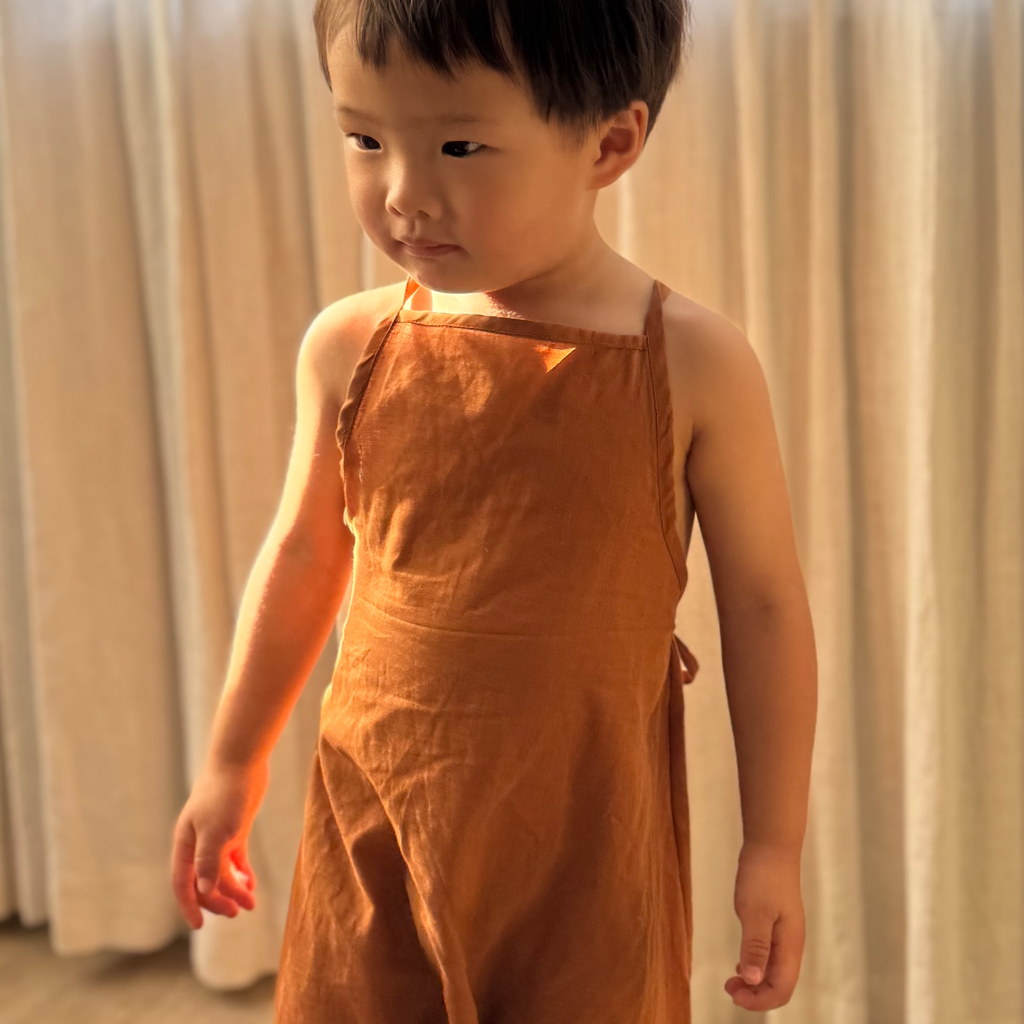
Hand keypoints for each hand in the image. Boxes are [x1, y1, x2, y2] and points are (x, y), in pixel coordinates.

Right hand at [170, 758, 268, 928]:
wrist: (242, 761)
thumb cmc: (225, 794)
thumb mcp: (216, 830)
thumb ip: (209, 861)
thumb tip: (205, 890)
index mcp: (186, 844)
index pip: (183, 883)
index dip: (189, 905)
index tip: (199, 926)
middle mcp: (198, 843)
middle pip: (205, 881)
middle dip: (219, 899)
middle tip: (238, 912)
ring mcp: (217, 836)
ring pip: (222, 871)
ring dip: (234, 888)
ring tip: (251, 903)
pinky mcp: (235, 828)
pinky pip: (235, 858)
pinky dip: (242, 873)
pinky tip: (251, 884)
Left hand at [723, 841, 805, 1010]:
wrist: (771, 846)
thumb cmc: (763, 876)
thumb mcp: (754, 912)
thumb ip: (755, 947)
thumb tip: (752, 980)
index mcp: (790, 945)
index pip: (782, 989)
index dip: (759, 1000)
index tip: (734, 994)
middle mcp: (792, 944)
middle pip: (780, 984)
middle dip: (756, 994)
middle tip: (729, 988)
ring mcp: (785, 934)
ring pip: (775, 971)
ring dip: (755, 981)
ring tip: (732, 980)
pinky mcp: (777, 923)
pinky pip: (770, 955)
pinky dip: (756, 965)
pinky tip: (742, 964)